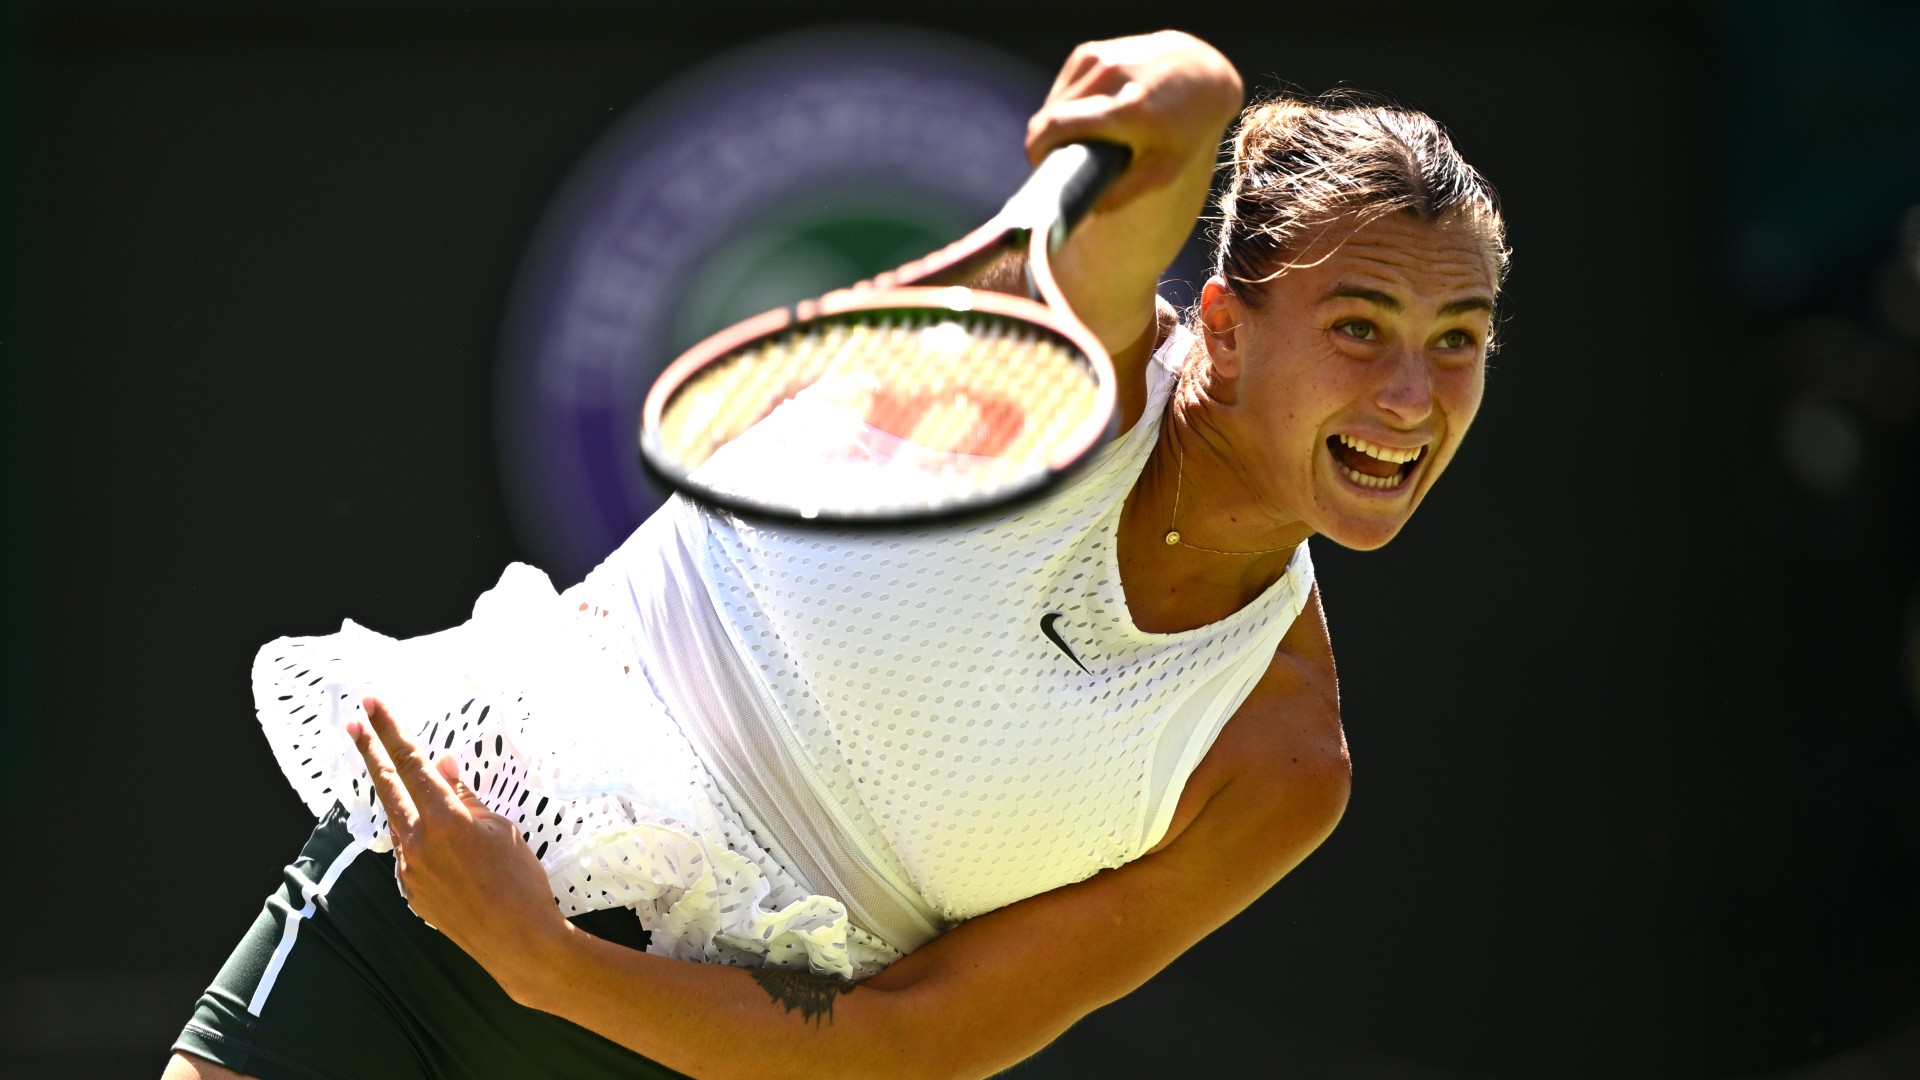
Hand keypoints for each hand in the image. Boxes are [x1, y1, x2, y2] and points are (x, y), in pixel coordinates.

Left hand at [347, 697, 568, 996]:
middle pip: (386, 786)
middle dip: (368, 751)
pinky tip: (442, 846)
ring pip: (398, 821)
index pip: (410, 762)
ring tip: (405, 782)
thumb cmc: (520, 880)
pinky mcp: (412, 893)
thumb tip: (442, 766)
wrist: (516, 941)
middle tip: (351, 723)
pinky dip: (418, 837)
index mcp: (443, 819)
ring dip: (398, 798)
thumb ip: (465, 796)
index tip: (370, 703)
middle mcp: (416, 842)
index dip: (390, 729)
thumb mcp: (501, 828)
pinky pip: (409, 854)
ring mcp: (409, 870)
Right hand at [1025, 31, 1243, 211]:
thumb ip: (1125, 193)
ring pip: (1054, 100)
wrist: (1200, 71)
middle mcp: (1110, 77)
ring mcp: (1099, 59)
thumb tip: (1086, 211)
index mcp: (1125, 110)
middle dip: (1045, 140)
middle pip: (1050, 114)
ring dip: (1054, 121)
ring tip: (1072, 139)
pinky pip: (1064, 86)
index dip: (1037, 148)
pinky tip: (1081, 114)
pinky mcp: (1092, 52)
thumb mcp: (1165, 169)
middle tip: (1057, 161)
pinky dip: (1065, 103)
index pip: (1057, 124)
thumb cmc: (1184, 129)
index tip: (1038, 166)